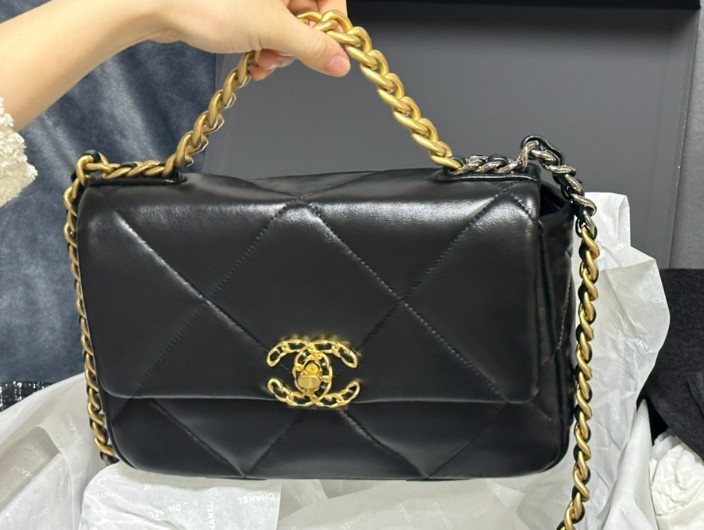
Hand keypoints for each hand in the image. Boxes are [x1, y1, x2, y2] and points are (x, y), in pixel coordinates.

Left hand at [152, 0, 349, 79]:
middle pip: (308, 16)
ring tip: (262, 61)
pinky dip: (263, 49)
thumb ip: (311, 47)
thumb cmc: (207, 4)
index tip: (327, 51)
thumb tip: (340, 62)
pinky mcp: (241, 8)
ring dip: (278, 52)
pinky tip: (253, 61)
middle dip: (297, 45)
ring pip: (286, 28)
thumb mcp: (271, 30)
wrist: (158, 6)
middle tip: (281, 54)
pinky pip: (265, 31)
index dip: (331, 27)